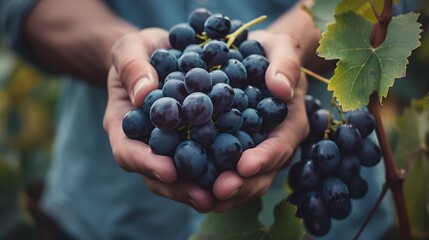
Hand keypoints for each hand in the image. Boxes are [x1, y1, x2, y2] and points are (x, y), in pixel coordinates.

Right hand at [103, 28, 216, 211]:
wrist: (159, 52)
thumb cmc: (139, 51)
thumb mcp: (130, 49)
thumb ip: (132, 67)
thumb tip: (144, 94)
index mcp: (125, 125)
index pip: (128, 152)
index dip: (147, 164)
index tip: (169, 170)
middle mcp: (147, 142)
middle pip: (157, 174)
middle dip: (180, 188)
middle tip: (205, 198)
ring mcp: (171, 144)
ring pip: (182, 174)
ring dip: (203, 186)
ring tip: (227, 192)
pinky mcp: (194, 138)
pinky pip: (205, 155)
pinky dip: (219, 166)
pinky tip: (241, 171)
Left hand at [209, 31, 309, 211]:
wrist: (254, 58)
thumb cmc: (270, 52)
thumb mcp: (281, 48)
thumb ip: (285, 64)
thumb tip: (281, 88)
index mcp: (290, 123)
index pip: (281, 146)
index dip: (265, 158)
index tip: (244, 166)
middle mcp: (274, 144)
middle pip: (262, 174)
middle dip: (241, 185)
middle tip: (218, 192)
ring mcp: (254, 152)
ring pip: (243, 182)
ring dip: (224, 194)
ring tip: (202, 199)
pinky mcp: (233, 152)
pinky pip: (224, 173)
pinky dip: (208, 183)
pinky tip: (189, 186)